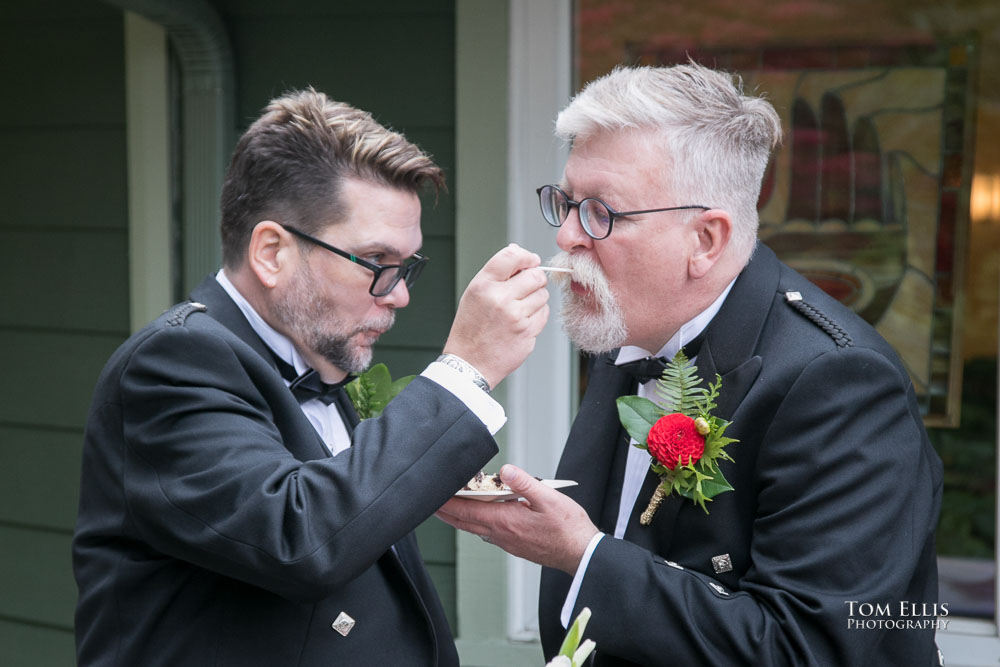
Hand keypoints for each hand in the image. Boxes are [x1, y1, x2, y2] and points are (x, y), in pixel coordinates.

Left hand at [436, 464, 597, 573]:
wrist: (581, 554)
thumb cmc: (569, 529)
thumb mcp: (550, 499)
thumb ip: (525, 483)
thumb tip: (506, 470)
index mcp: (506, 521)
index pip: (468, 510)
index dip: (448, 502)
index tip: (434, 494)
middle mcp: (502, 534)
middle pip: (465, 522)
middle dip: (446, 511)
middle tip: (431, 502)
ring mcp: (507, 542)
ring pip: (474, 528)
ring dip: (459, 517)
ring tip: (449, 506)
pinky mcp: (514, 545)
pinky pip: (487, 532)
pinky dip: (475, 523)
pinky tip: (478, 516)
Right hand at [443, 244, 549, 388]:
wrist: (469, 362)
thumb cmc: (471, 328)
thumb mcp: (474, 294)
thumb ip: (497, 273)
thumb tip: (519, 253)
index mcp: (483, 285)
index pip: (511, 256)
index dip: (527, 256)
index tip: (532, 260)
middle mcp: (499, 298)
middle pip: (535, 275)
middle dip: (535, 279)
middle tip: (527, 286)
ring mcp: (515, 316)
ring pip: (543, 294)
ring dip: (537, 298)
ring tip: (520, 307)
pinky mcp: (527, 332)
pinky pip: (544, 313)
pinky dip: (538, 315)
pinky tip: (523, 321)